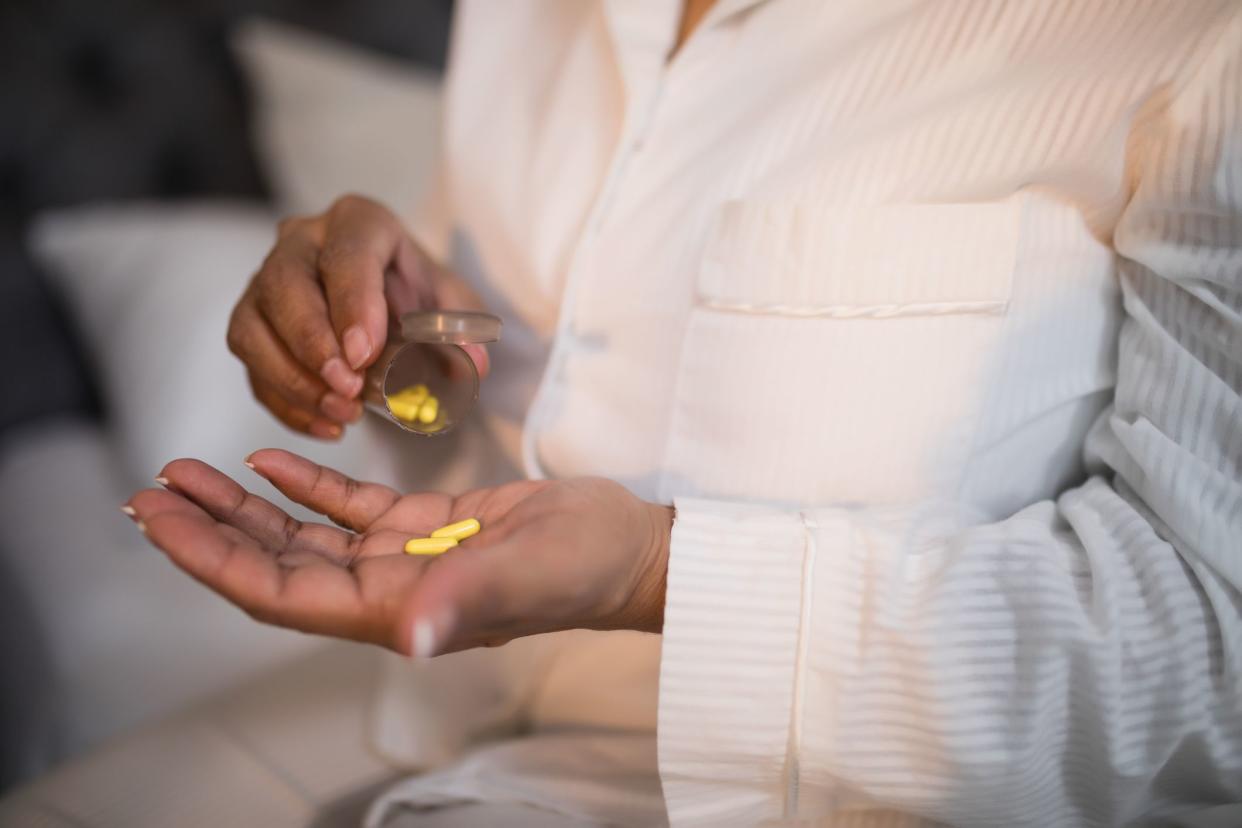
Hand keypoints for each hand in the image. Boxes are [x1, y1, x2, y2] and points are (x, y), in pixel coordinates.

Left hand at [125, 450, 671, 654]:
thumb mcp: (528, 574)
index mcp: (395, 611)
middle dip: (209, 530)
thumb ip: (467, 601)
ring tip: (189, 472)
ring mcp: (404, 558)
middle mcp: (386, 591)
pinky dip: (308, 486)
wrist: (627, 549)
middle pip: (275, 564)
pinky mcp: (428, 525)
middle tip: (151, 491)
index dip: (213, 559)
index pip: (279, 591)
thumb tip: (412, 638)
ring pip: (304, 535)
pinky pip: (350, 508)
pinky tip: (269, 460)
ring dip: (245, 508)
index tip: (160, 521)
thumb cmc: (585, 566)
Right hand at [227, 195, 488, 439]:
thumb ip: (463, 329)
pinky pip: (250, 366)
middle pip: (283, 284)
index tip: (365, 353)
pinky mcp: (251, 324)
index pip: (347, 253)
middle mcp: (301, 241)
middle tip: (348, 388)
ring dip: (293, 380)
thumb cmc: (416, 294)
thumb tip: (474, 365)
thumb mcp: (450, 303)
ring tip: (341, 413)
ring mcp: (265, 281)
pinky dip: (285, 403)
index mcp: (358, 222)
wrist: (389, 302)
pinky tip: (326, 425)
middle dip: (312, 344)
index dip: (353, 303)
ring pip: (252, 327)